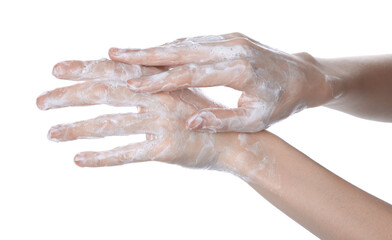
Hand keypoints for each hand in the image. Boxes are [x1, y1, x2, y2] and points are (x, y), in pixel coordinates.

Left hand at [36, 59, 273, 176]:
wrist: (238, 141)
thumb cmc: (205, 118)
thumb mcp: (179, 95)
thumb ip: (151, 89)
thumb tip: (121, 83)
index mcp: (160, 82)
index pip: (115, 69)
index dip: (84, 67)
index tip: (56, 69)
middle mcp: (158, 98)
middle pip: (105, 92)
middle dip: (69, 96)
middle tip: (39, 102)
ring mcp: (162, 123)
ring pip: (110, 125)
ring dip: (77, 129)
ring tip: (50, 134)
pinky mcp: (166, 149)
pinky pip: (127, 153)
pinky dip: (101, 158)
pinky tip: (79, 160)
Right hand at [109, 32, 337, 131]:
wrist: (303, 76)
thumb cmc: (281, 102)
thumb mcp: (255, 119)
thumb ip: (222, 120)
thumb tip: (189, 122)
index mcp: (239, 70)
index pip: (191, 74)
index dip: (160, 80)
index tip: (132, 85)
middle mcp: (232, 47)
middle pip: (181, 50)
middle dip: (144, 54)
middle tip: (112, 53)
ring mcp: (230, 38)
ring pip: (184, 42)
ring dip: (154, 48)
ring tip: (124, 53)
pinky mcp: (229, 37)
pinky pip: (194, 42)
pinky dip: (171, 48)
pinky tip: (153, 53)